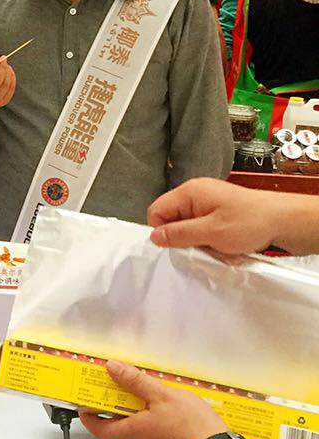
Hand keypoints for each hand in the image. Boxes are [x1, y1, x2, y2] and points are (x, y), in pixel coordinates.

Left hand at [77, 360, 227, 438]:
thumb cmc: (191, 430)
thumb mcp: (161, 395)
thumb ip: (135, 381)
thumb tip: (113, 368)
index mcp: (129, 433)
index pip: (96, 426)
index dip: (88, 413)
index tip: (86, 399)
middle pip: (116, 425)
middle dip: (113, 405)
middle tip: (114, 386)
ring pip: (135, 428)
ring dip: (134, 411)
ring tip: (141, 391)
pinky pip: (151, 433)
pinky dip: (150, 418)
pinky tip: (162, 406)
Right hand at [148, 178, 291, 253]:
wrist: (285, 221)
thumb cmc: (250, 222)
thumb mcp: (210, 232)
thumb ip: (179, 234)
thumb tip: (154, 237)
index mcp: (190, 192)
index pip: (157, 210)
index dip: (162, 230)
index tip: (179, 244)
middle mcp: (196, 194)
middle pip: (172, 220)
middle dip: (184, 238)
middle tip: (204, 245)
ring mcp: (208, 203)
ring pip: (189, 228)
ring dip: (200, 242)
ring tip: (219, 246)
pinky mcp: (219, 213)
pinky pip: (203, 230)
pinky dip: (211, 241)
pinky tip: (225, 245)